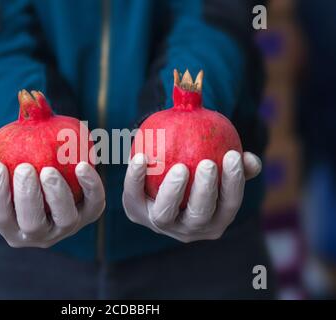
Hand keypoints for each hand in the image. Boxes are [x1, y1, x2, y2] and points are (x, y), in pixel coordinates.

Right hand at [0, 161, 104, 247]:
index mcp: (14, 229)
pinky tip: (82, 165)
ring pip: (65, 219)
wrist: (59, 180)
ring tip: (49, 170)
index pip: (1, 217)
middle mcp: (42, 234)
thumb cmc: (23, 180)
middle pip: (33, 224)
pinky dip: (91, 185)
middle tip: (25, 168)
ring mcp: (68, 227)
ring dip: (57, 195)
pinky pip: (95, 202)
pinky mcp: (91, 214)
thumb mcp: (2, 179)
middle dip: (27, 197)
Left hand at [122, 151, 261, 242]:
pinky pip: (134, 195)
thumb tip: (251, 160)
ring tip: (179, 168)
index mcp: (214, 219)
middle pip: (200, 216)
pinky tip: (140, 157)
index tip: (233, 156)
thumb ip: (235, 164)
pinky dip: (135, 178)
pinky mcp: (136, 212)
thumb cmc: (196, 172)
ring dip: (174, 191)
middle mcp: (189, 228)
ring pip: (166, 214)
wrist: (156, 184)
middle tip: (208, 164)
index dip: (234, 183)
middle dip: (206, 191)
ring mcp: (161, 224)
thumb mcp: (216, 169)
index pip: (229, 205)